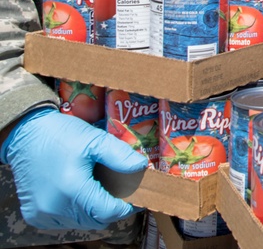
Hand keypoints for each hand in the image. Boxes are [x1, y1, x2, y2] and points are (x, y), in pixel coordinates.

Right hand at [1, 107, 147, 229]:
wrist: (26, 135)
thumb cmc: (62, 135)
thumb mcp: (95, 140)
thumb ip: (119, 155)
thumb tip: (141, 167)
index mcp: (73, 189)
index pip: (108, 212)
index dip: (125, 207)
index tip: (135, 197)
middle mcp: (56, 207)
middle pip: (96, 220)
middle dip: (110, 208)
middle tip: (118, 191)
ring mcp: (43, 214)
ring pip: (81, 223)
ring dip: (92, 211)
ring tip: (96, 190)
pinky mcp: (34, 215)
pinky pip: (63, 222)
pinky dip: (75, 212)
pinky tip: (77, 194)